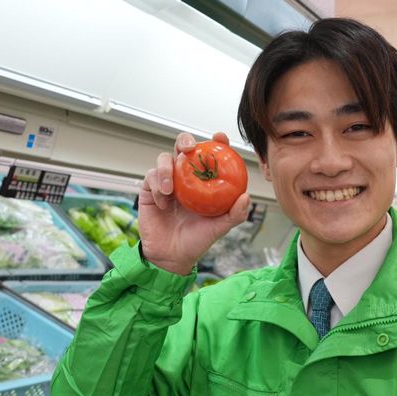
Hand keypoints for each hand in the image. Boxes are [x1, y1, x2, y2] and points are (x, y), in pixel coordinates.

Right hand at [139, 132, 250, 274]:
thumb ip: (235, 214)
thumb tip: (246, 196)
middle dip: (185, 141)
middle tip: (189, 149)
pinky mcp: (150, 189)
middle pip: (183, 147)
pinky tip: (164, 203)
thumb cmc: (197, 240)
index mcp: (203, 181)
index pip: (210, 155)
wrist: (172, 257)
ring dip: (166, 169)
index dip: (216, 143)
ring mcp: (167, 181)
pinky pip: (151, 177)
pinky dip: (157, 187)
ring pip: (164, 159)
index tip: (220, 137)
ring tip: (170, 190)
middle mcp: (185, 177)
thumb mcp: (219, 228)